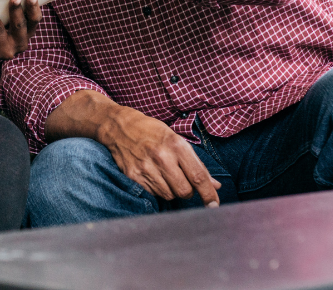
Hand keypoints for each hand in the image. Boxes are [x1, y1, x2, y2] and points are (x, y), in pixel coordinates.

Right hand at [97, 103, 220, 205]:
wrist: (118, 127)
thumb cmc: (151, 131)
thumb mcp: (176, 140)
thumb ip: (196, 164)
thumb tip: (214, 185)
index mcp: (175, 145)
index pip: (198, 176)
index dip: (209, 194)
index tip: (214, 205)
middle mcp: (161, 157)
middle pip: (184, 191)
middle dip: (188, 191)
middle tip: (183, 182)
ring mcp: (145, 167)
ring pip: (169, 195)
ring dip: (172, 190)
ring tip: (165, 175)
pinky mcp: (133, 176)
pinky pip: (154, 194)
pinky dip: (158, 189)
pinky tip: (153, 176)